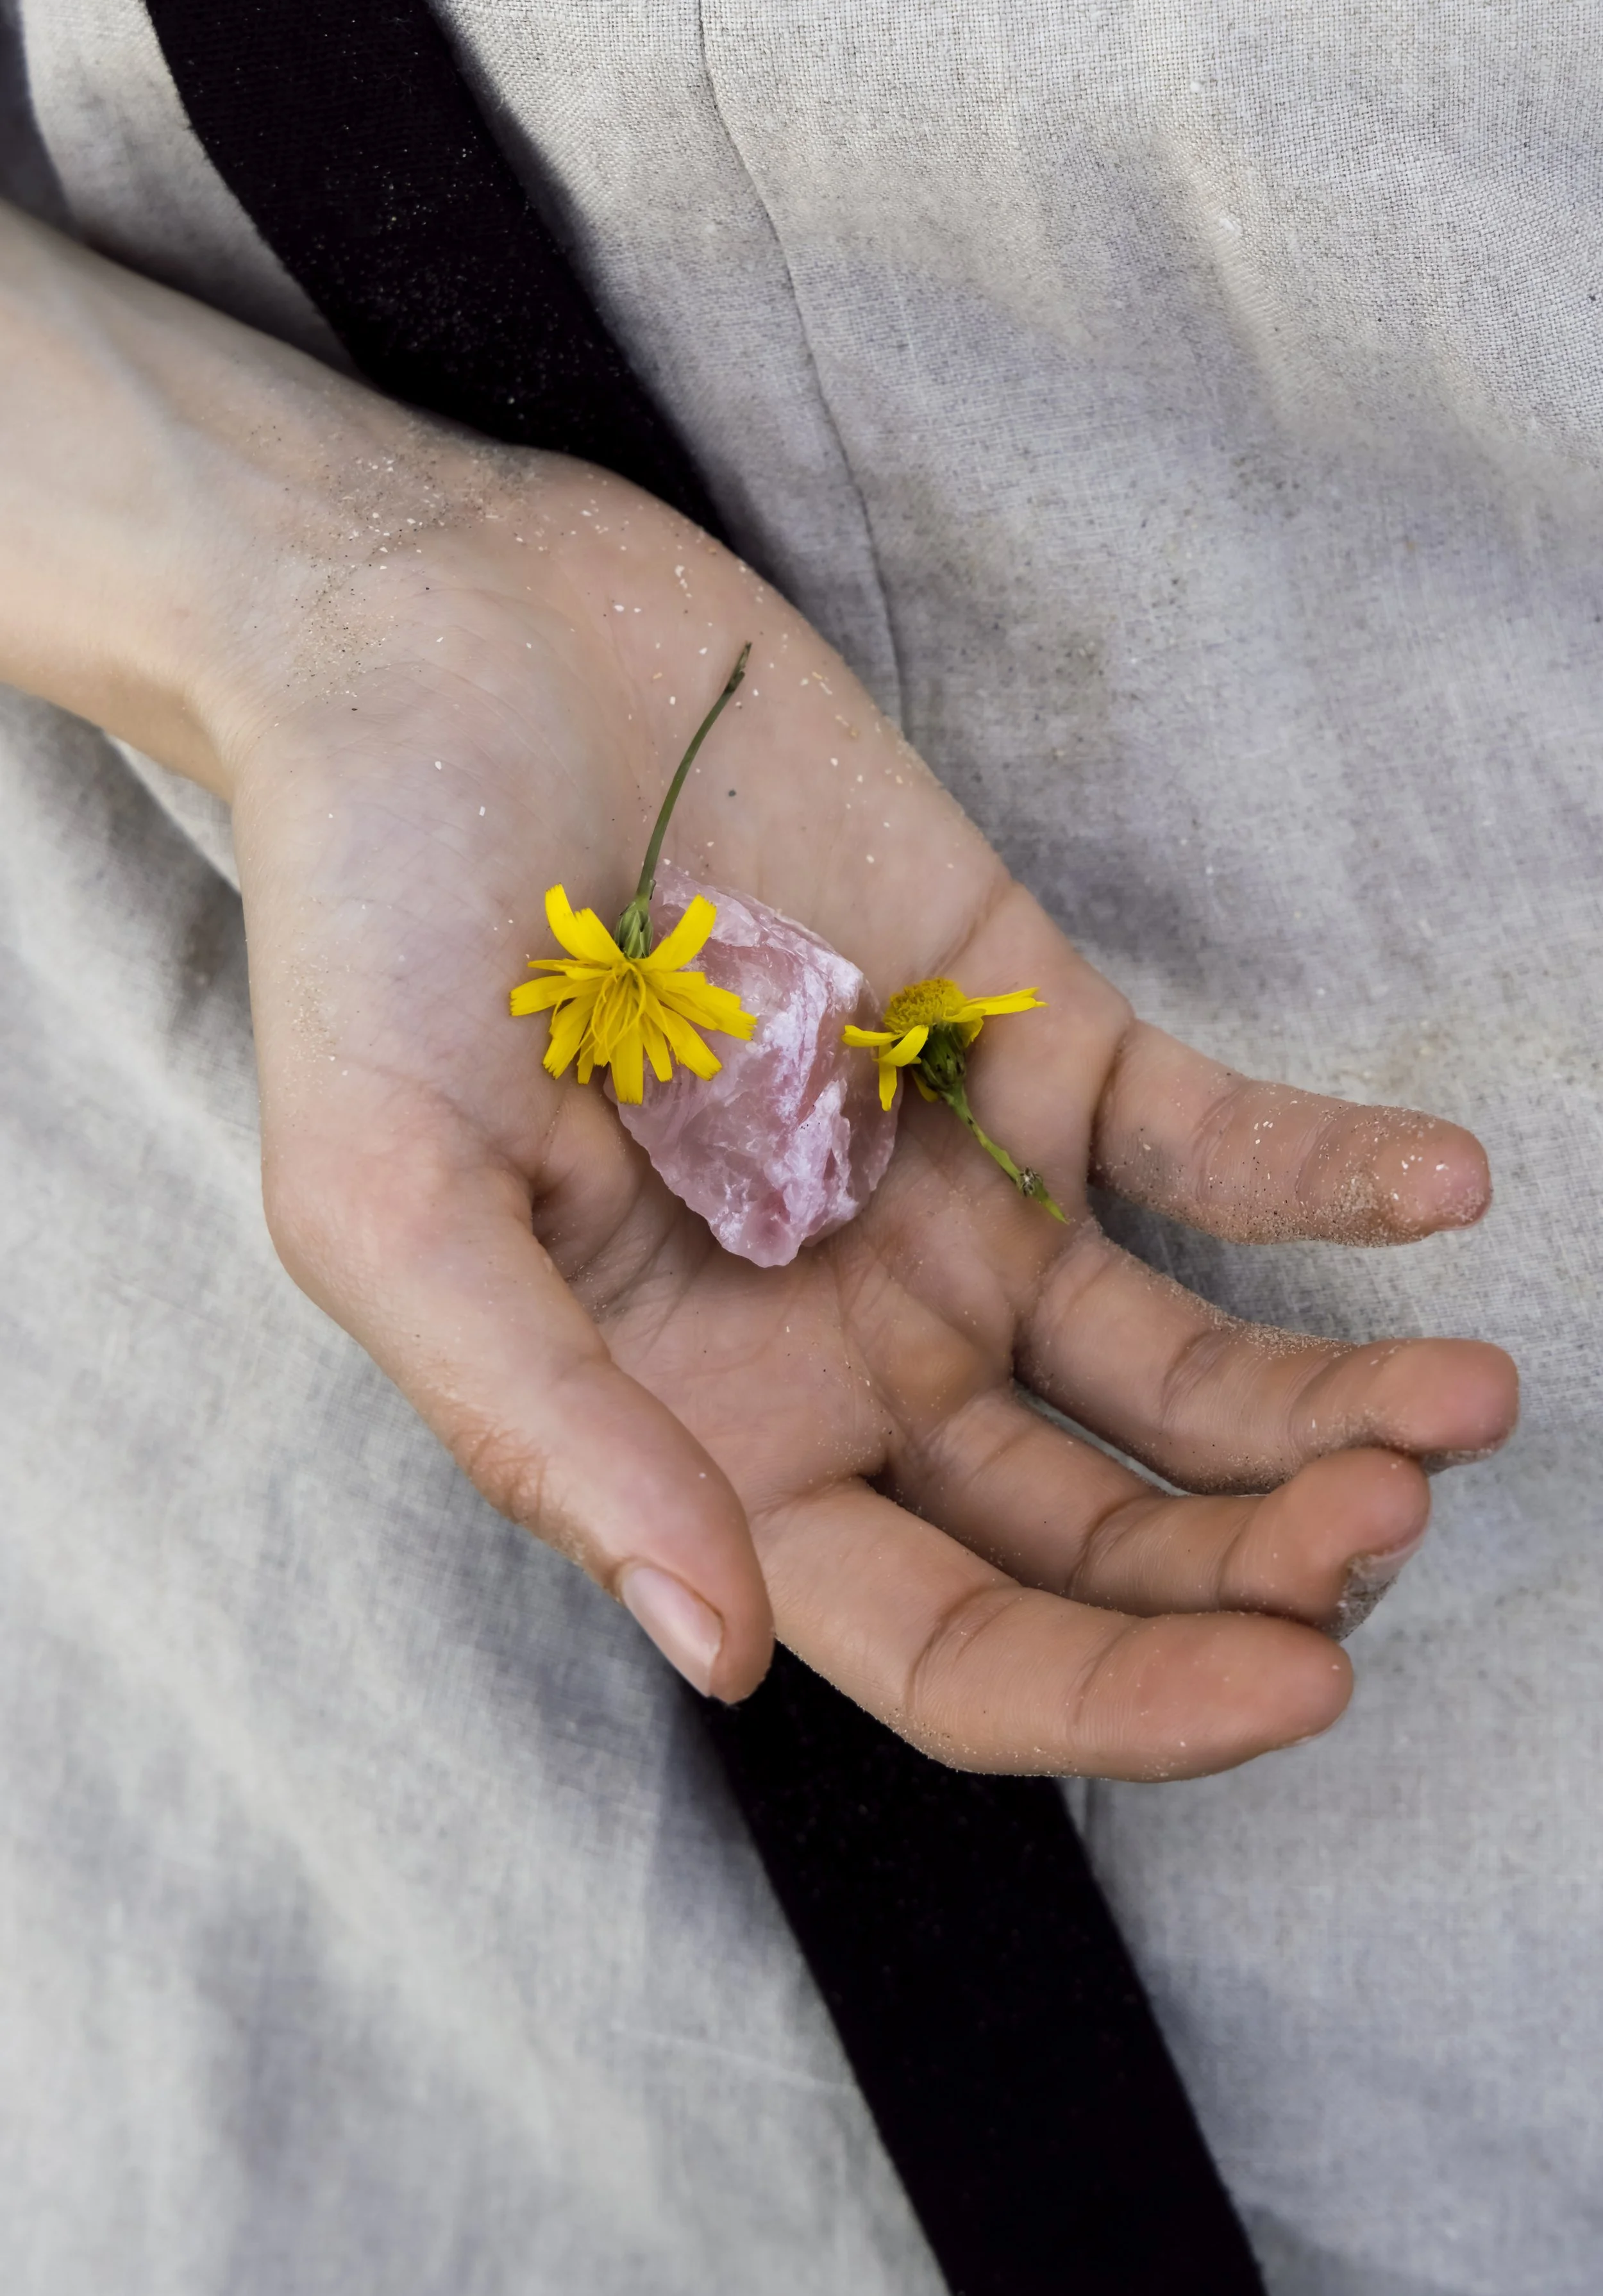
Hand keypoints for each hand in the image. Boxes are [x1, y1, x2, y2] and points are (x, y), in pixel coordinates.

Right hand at [223, 451, 1516, 1775]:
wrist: (435, 648)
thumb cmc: (368, 928)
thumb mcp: (390, 1201)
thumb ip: (550, 1427)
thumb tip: (715, 1645)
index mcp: (708, 1430)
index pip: (943, 1635)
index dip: (1117, 1696)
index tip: (1294, 1679)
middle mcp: (849, 1340)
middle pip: (1093, 1525)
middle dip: (1255, 1554)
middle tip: (1389, 1522)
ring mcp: (949, 1189)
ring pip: (1177, 1360)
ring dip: (1328, 1398)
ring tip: (1465, 1399)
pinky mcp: (1022, 1029)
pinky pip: (1203, 1139)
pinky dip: (1325, 1171)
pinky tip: (1436, 1185)